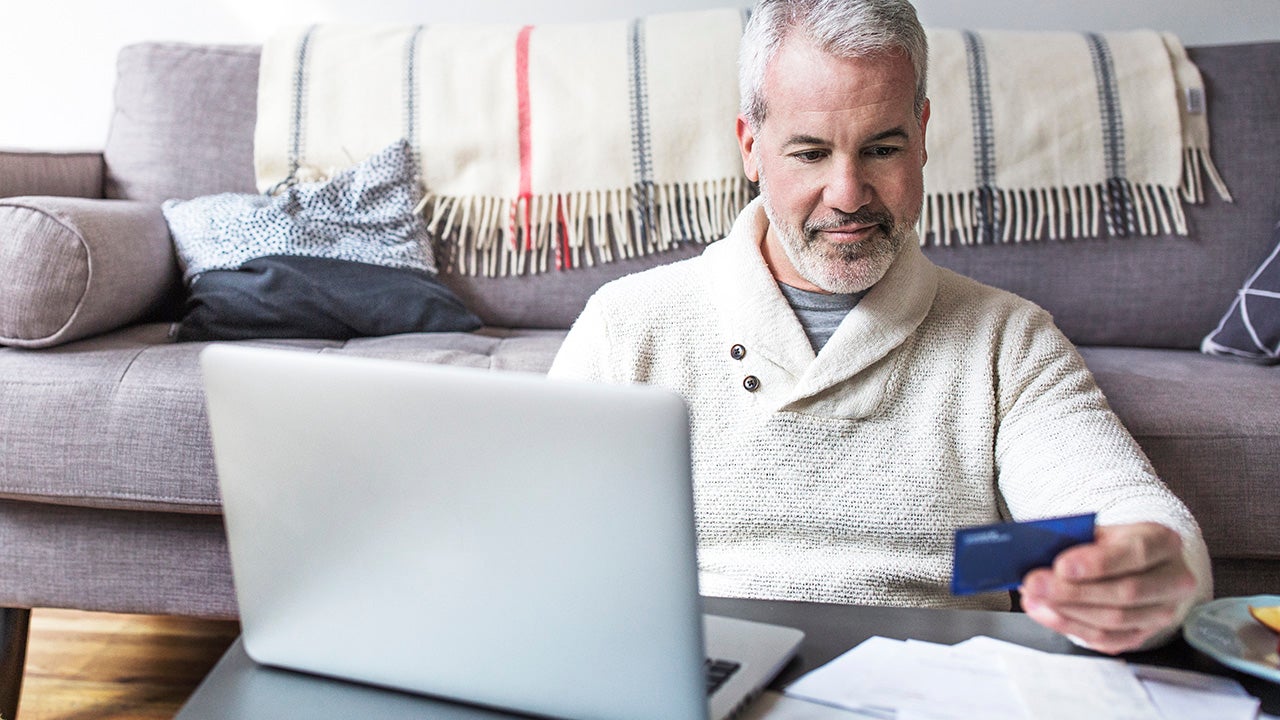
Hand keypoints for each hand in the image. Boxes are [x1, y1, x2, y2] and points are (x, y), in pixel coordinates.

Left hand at [1018, 522, 1198, 653]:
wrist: (1140, 563)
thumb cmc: (1115, 543)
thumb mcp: (1102, 531)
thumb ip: (1076, 541)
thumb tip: (1038, 554)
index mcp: (1164, 542)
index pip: (1136, 553)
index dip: (1098, 563)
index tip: (1061, 566)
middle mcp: (1174, 580)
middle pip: (1125, 592)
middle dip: (1073, 591)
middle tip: (1033, 584)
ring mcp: (1163, 612)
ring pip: (1115, 620)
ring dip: (1067, 611)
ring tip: (1033, 598)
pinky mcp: (1145, 634)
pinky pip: (1108, 639)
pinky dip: (1071, 626)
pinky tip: (1045, 613)